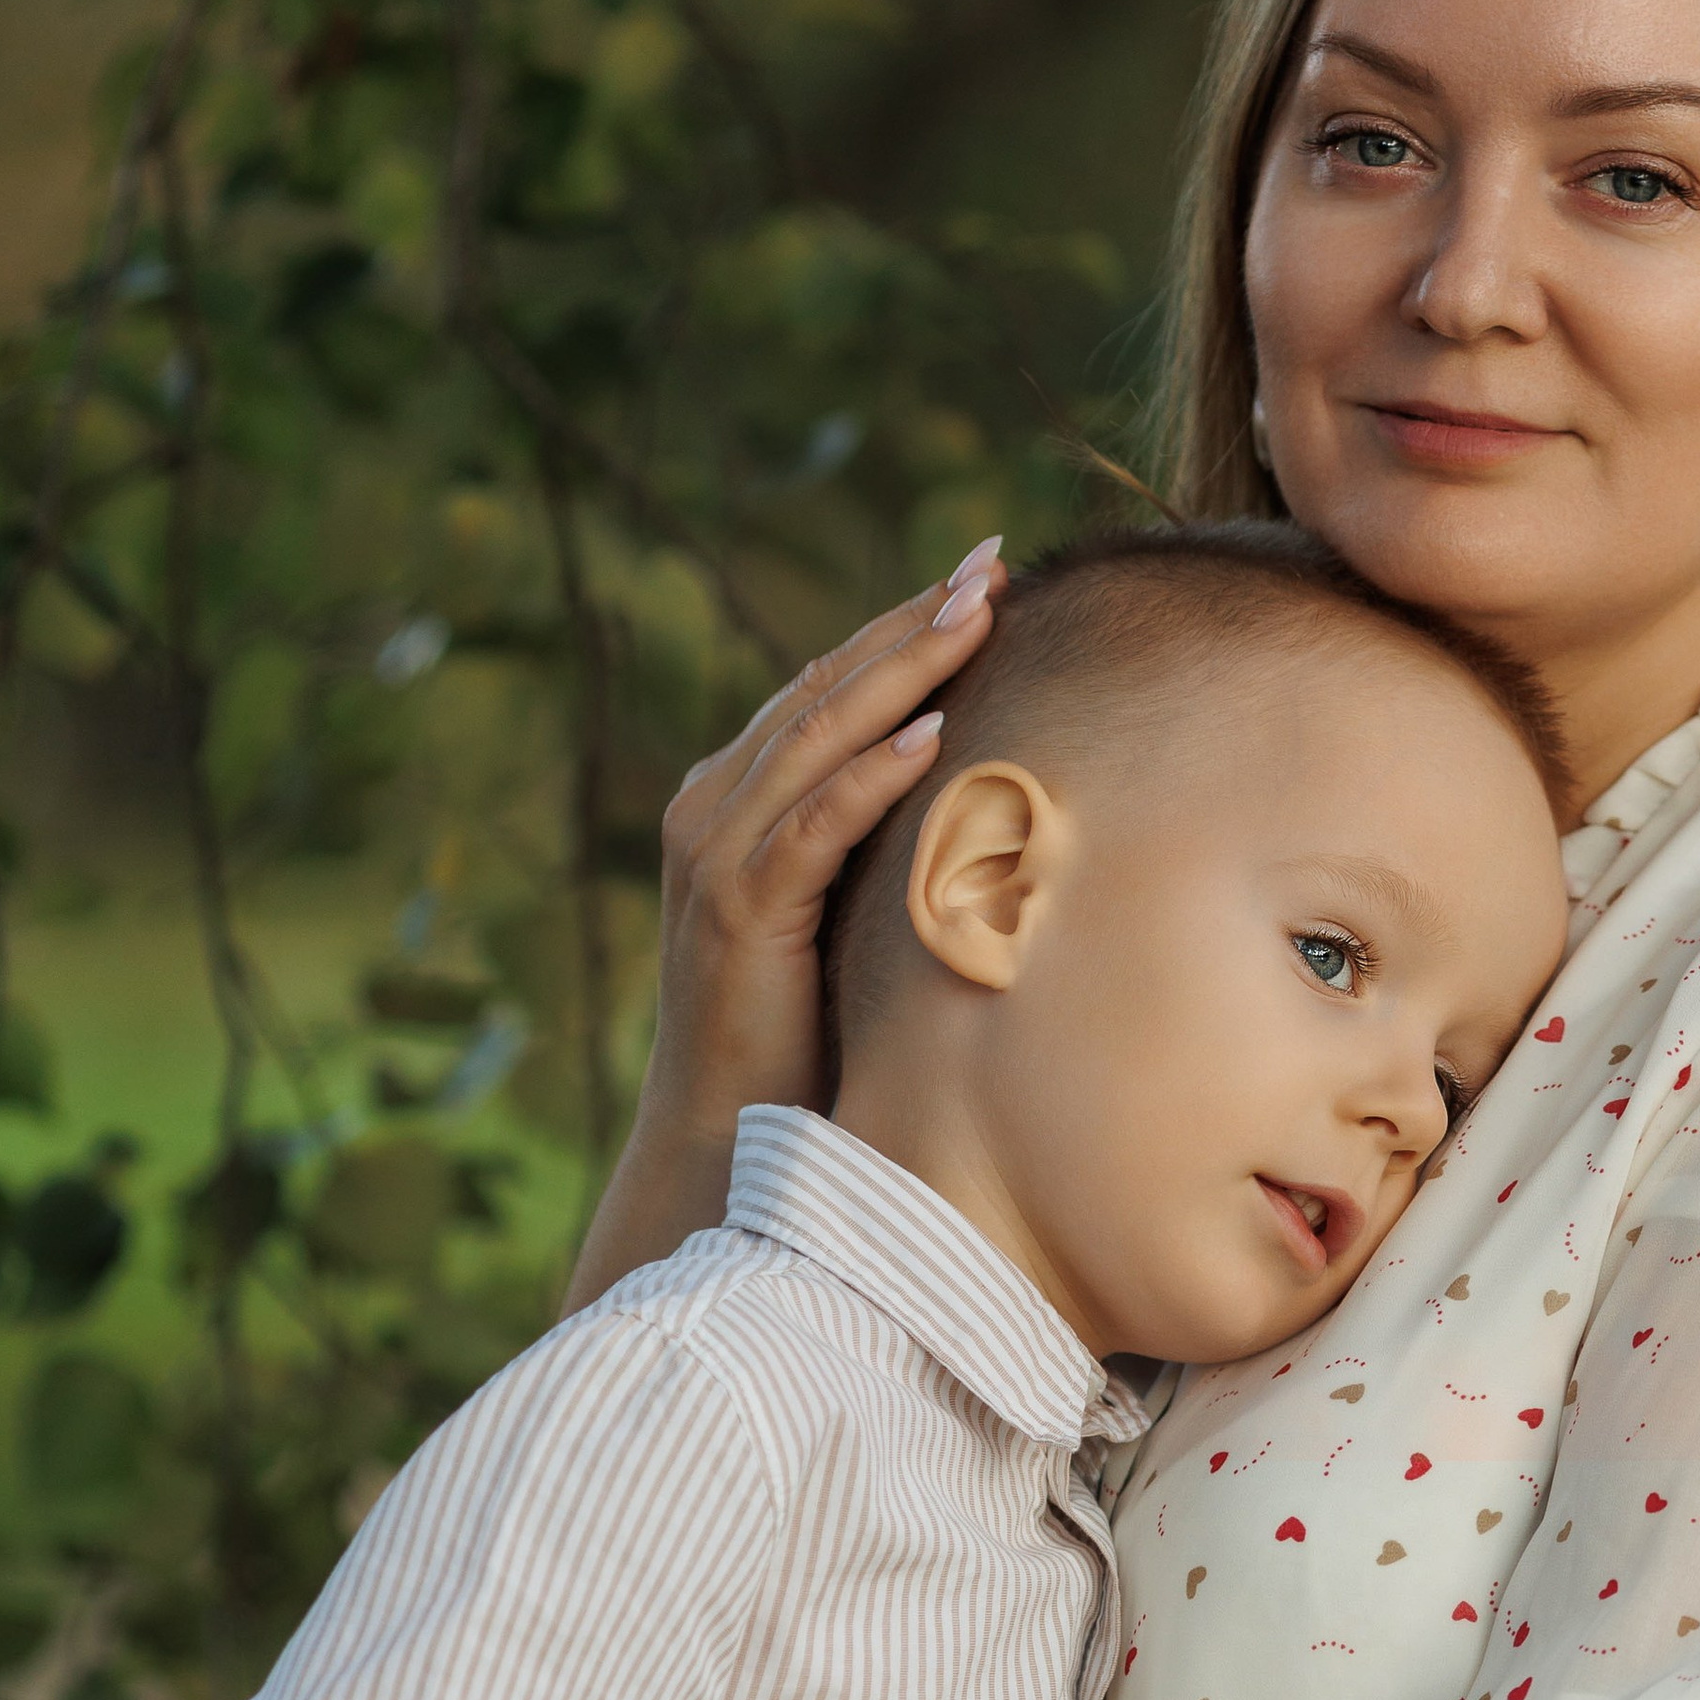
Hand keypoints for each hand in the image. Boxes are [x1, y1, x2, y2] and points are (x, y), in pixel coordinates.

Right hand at [649, 545, 1006, 1136]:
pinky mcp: (738, 911)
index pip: (828, 686)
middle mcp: (712, 807)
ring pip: (819, 737)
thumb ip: (876, 838)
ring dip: (903, 671)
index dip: (903, 625)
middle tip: (987, 562)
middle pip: (825, 689)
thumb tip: (985, 777)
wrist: (726, 1137)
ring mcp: (716, 855)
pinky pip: (812, 825)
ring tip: (973, 614)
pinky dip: (871, 776)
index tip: (981, 570)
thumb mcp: (843, 906)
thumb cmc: (801, 1028)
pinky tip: (932, 733)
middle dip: (911, 622)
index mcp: (734, 796)